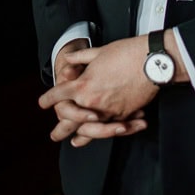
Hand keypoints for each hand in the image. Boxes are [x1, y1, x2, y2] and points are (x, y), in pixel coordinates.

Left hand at [39, 36, 154, 146]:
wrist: (152, 62)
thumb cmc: (126, 53)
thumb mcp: (100, 52)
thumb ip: (81, 57)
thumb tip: (69, 57)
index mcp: (84, 84)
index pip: (60, 94)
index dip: (49, 98)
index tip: (43, 103)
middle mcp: (93, 102)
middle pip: (70, 120)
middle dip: (60, 128)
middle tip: (54, 136)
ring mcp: (108, 111)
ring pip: (89, 130)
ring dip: (81, 137)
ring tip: (75, 142)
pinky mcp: (123, 115)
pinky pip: (109, 128)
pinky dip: (103, 133)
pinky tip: (100, 136)